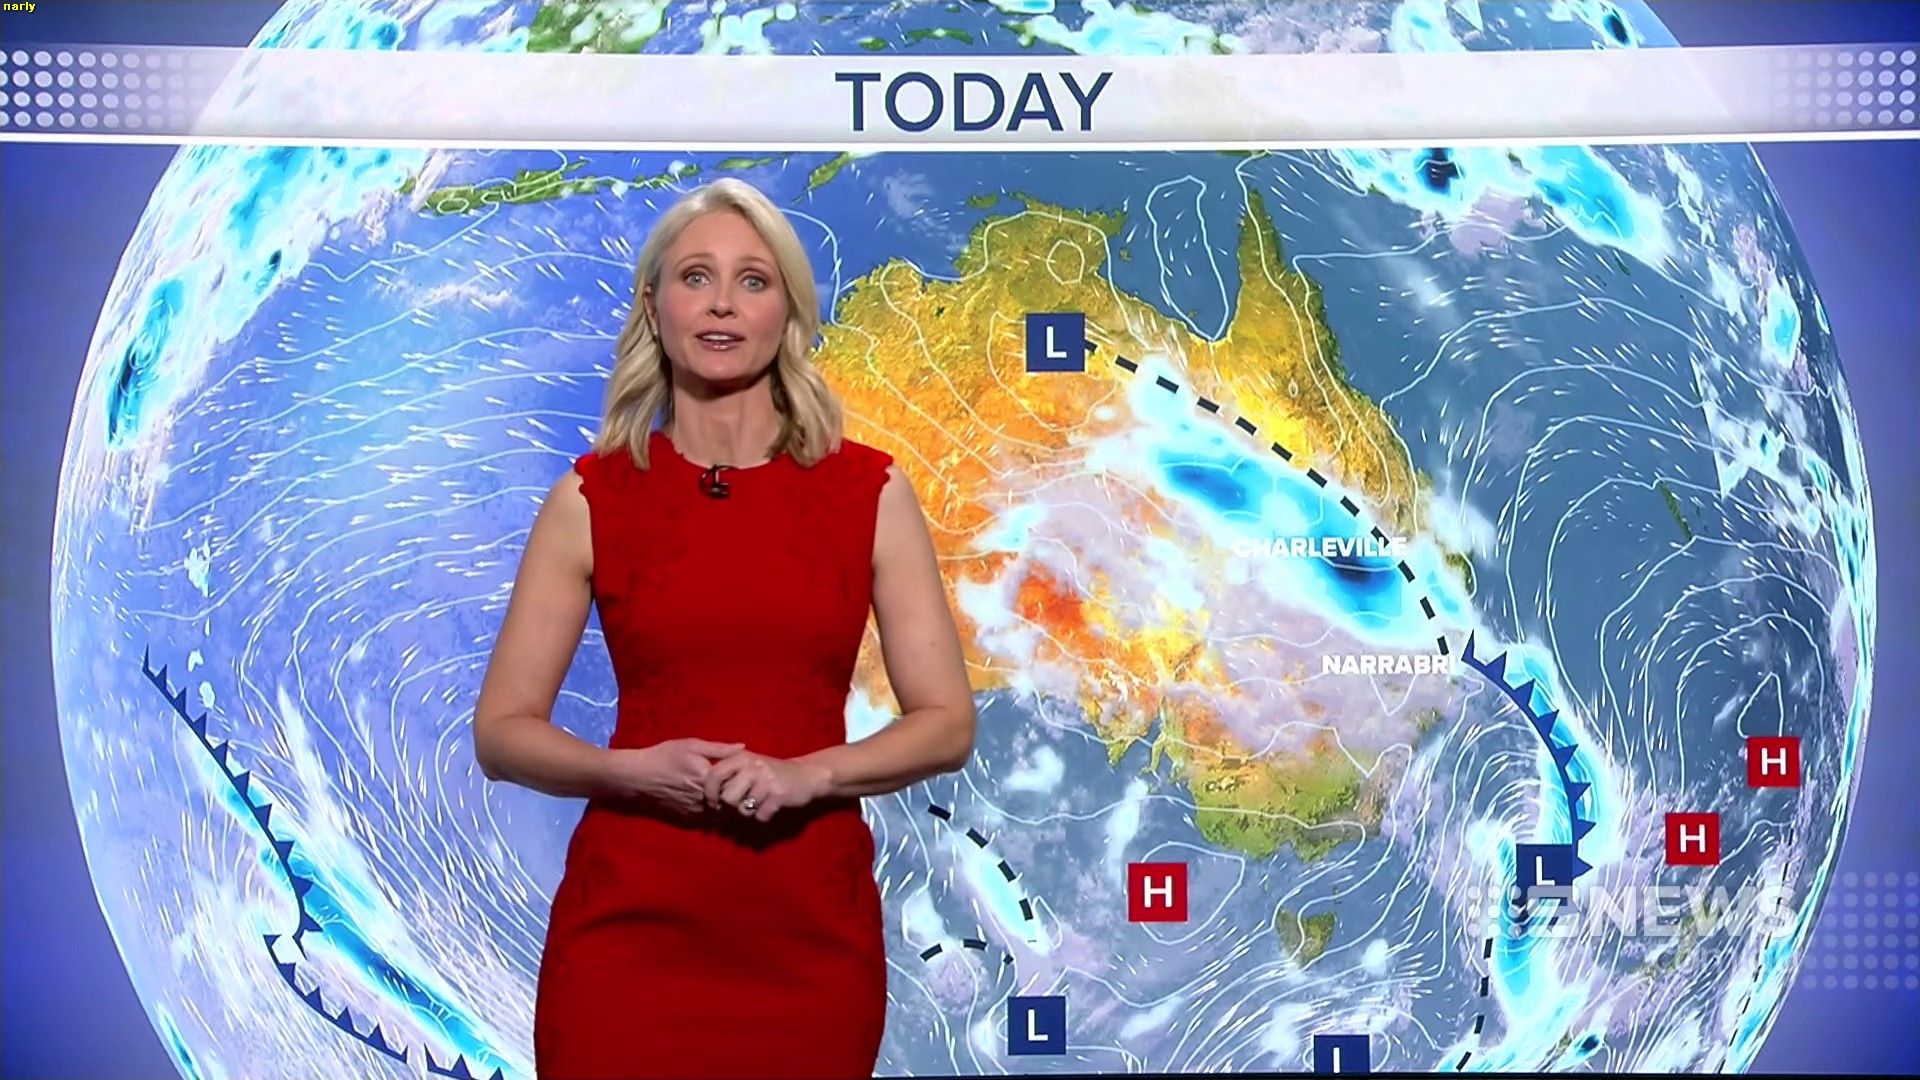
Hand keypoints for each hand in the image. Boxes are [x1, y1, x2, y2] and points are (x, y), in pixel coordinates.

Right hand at [601, 739, 745, 818]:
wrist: (639, 776)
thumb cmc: (665, 756)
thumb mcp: (692, 745)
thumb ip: (720, 749)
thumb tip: (744, 748)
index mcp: (707, 777)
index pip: (737, 783)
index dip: (745, 779)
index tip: (749, 774)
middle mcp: (703, 798)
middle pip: (732, 801)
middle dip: (740, 795)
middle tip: (744, 786)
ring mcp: (695, 811)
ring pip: (722, 813)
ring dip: (729, 806)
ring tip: (732, 795)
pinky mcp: (688, 819)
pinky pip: (710, 820)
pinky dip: (716, 813)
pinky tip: (716, 803)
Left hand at [703, 749, 829, 822]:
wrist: (806, 775)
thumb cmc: (771, 773)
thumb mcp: (750, 765)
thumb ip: (729, 775)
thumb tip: (708, 797)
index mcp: (742, 757)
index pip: (714, 775)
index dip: (709, 792)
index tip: (713, 803)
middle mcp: (753, 766)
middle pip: (727, 798)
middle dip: (733, 806)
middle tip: (743, 803)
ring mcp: (766, 781)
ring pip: (743, 810)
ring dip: (749, 812)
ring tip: (760, 803)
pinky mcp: (778, 795)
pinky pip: (760, 816)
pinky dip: (764, 817)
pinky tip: (771, 807)